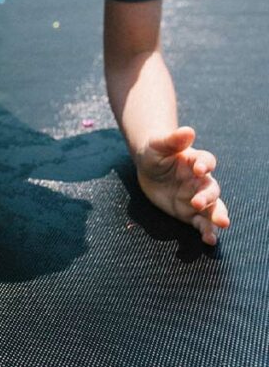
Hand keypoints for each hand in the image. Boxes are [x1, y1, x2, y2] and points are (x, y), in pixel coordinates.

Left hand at [135, 126, 229, 245]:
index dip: (205, 164)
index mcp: (196, 160)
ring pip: (212, 208)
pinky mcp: (189, 212)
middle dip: (208, 196)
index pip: (206, 161)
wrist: (148, 167)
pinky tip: (209, 240)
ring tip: (222, 224)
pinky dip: (206, 231)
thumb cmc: (155, 152)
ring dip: (217, 215)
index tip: (200, 169)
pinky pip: (201, 222)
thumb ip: (172, 139)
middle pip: (211, 188)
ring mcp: (197, 197)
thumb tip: (187, 131)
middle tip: (199, 202)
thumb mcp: (158, 144)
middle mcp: (201, 180)